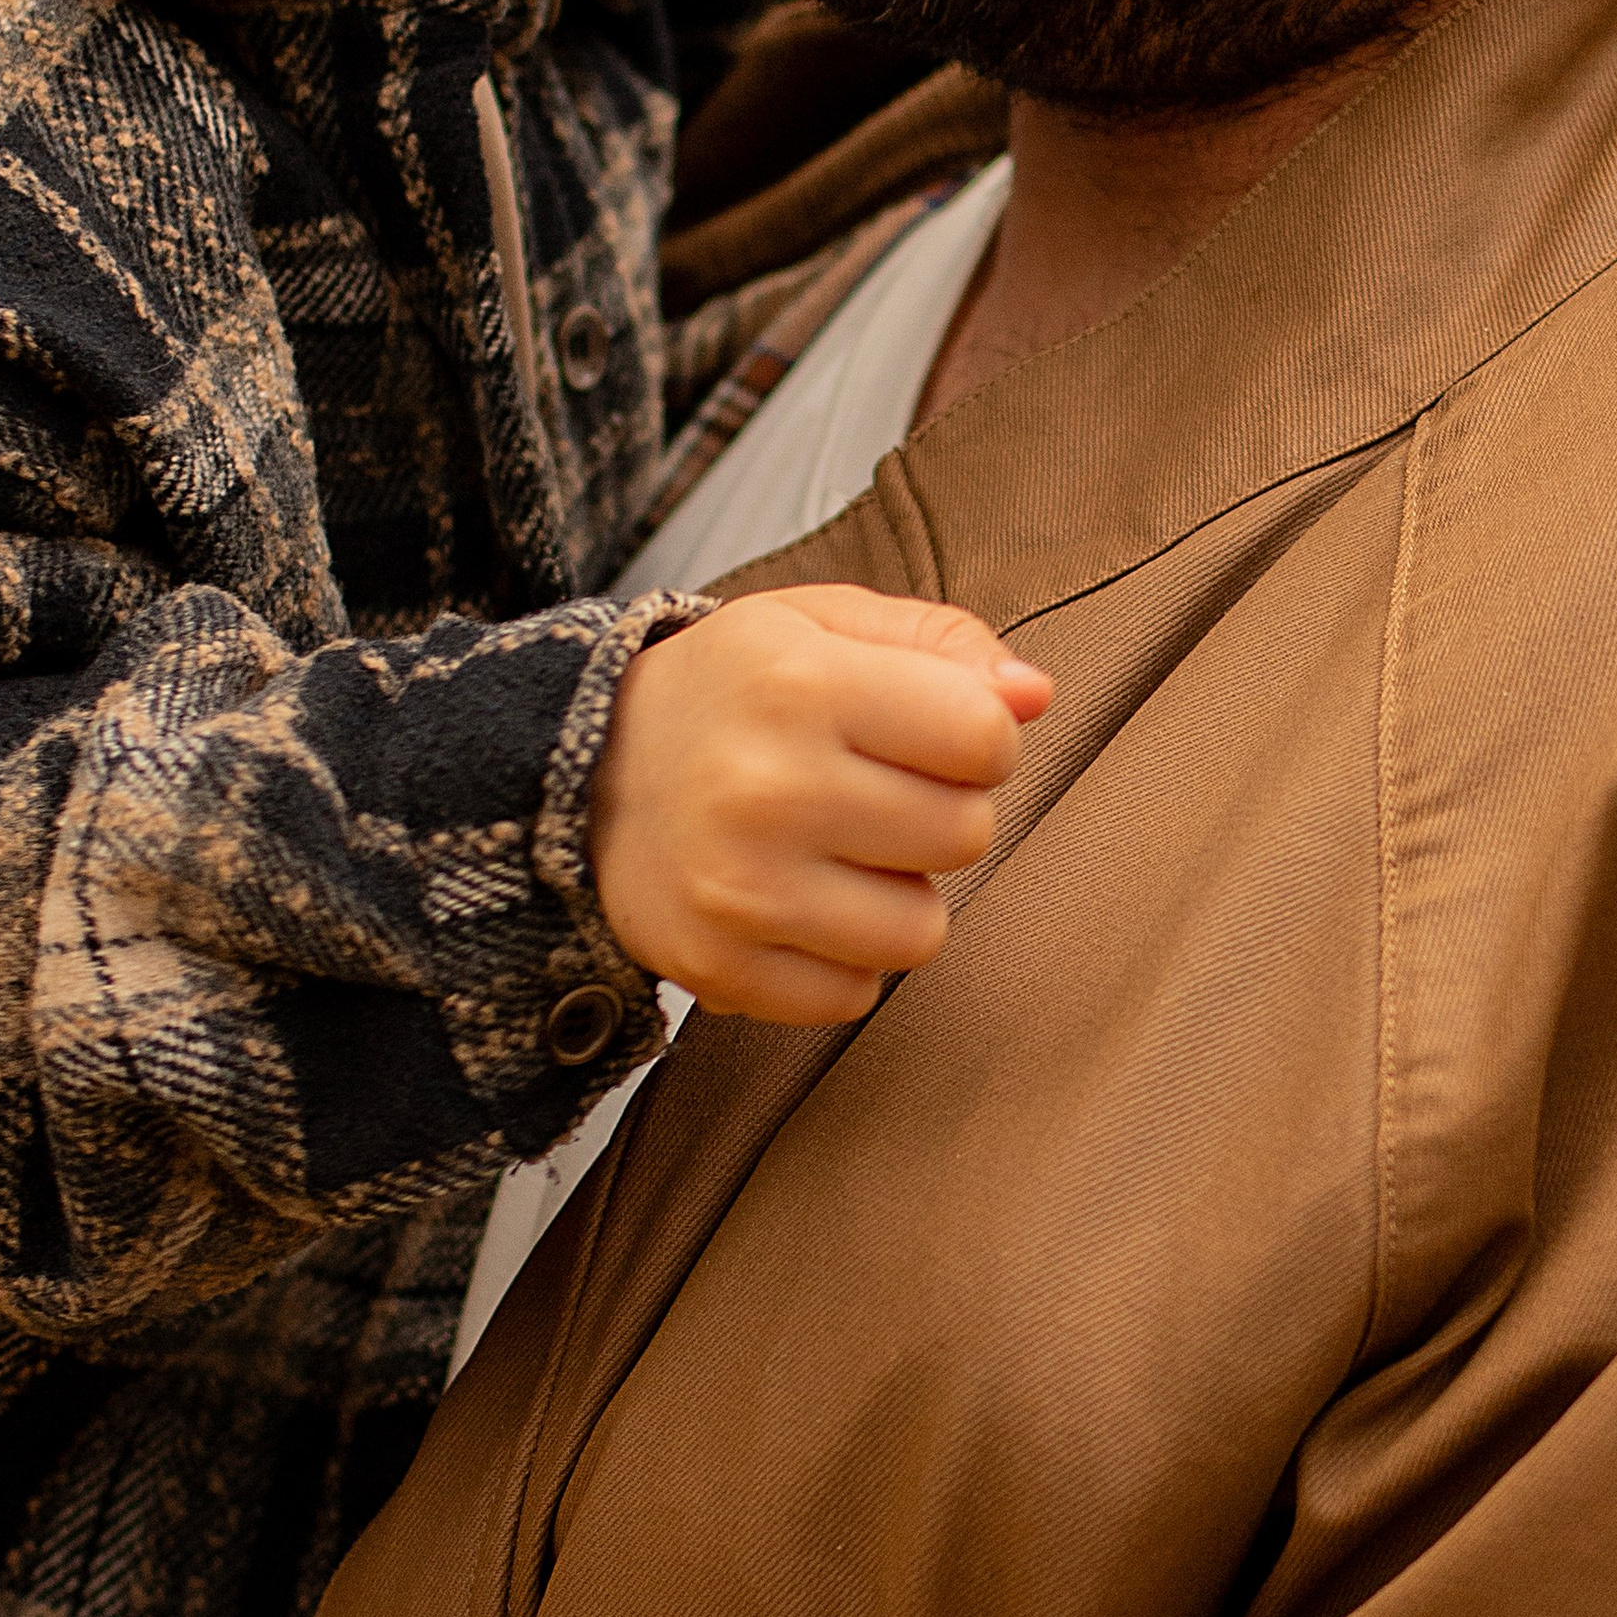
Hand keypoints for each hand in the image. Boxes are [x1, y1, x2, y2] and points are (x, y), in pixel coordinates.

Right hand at [590, 584, 1052, 1023]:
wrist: (581, 775)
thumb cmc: (728, 690)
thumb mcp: (820, 622)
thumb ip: (940, 642)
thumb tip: (1035, 694)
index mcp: (800, 679)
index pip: (985, 736)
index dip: (978, 735)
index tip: (929, 730)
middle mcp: (767, 785)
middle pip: (964, 832)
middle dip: (940, 810)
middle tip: (873, 788)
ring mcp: (740, 888)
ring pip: (922, 929)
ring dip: (899, 892)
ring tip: (838, 849)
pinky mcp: (720, 967)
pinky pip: (856, 993)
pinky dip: (842, 954)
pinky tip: (798, 900)